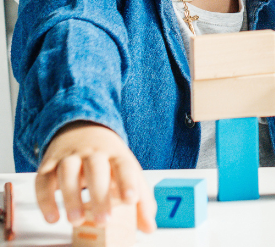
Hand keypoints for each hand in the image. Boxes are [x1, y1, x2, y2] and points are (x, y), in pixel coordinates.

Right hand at [35, 121, 155, 232]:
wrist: (82, 129)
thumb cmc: (108, 159)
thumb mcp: (126, 171)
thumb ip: (140, 199)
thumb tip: (149, 227)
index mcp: (116, 154)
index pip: (124, 165)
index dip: (128, 182)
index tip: (132, 200)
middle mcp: (93, 153)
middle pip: (97, 168)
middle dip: (100, 195)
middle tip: (104, 221)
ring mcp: (69, 157)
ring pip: (68, 172)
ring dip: (71, 196)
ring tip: (75, 221)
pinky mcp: (48, 165)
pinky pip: (43, 180)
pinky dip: (45, 199)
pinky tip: (52, 217)